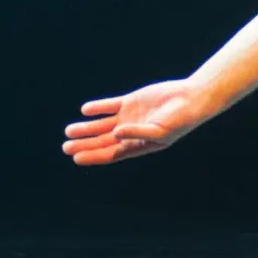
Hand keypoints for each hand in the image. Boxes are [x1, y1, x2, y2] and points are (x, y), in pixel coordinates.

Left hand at [63, 78, 208, 166]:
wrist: (191, 99)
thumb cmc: (179, 120)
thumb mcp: (159, 132)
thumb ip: (136, 133)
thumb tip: (115, 134)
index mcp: (137, 146)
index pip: (110, 154)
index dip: (93, 156)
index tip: (76, 158)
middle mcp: (129, 133)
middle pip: (102, 141)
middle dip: (84, 144)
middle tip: (66, 146)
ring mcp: (129, 117)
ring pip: (102, 124)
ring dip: (86, 127)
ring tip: (69, 130)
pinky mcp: (131, 102)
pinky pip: (110, 106)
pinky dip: (98, 108)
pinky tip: (86, 110)